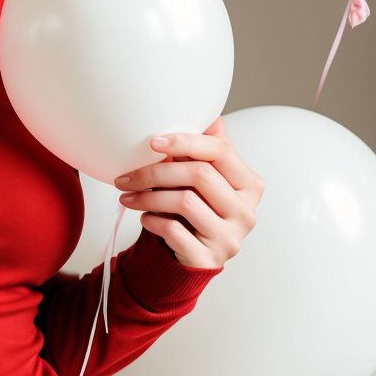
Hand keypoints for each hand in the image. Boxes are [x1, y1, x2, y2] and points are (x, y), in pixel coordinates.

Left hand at [113, 117, 262, 269]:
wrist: (192, 257)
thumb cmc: (196, 211)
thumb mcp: (203, 180)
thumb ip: (207, 151)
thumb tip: (210, 117)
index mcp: (249, 185)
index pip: (220, 151)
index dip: (186, 141)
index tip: (153, 142)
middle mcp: (246, 211)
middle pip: (199, 174)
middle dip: (156, 172)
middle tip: (126, 176)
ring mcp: (230, 237)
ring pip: (185, 202)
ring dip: (147, 197)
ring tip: (128, 196)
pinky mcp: (209, 258)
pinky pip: (174, 231)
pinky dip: (152, 221)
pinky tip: (144, 218)